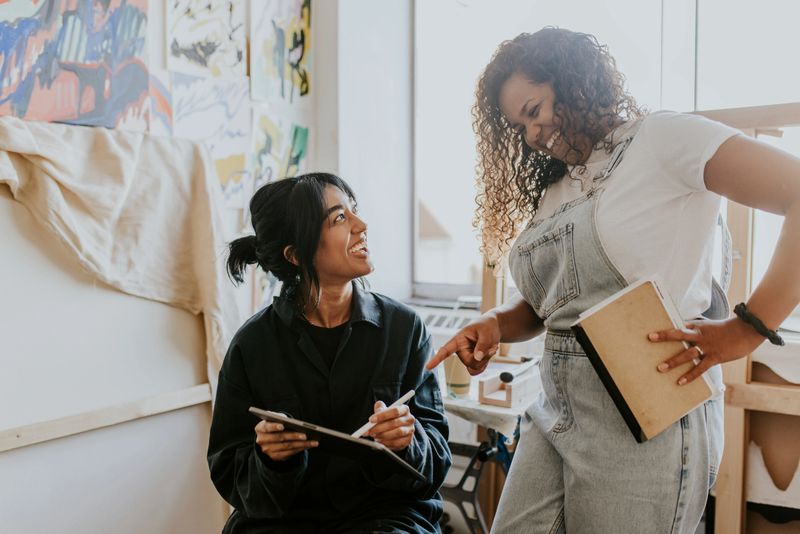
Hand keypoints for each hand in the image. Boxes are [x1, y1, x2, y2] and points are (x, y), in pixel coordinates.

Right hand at [254, 420, 317, 460]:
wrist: (270, 438)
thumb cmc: (275, 424)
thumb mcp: (274, 419)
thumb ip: (279, 417)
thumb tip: (289, 421)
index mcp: (260, 428)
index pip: (266, 427)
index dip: (274, 426)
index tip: (282, 425)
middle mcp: (262, 440)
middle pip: (279, 438)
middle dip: (293, 436)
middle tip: (305, 434)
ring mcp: (268, 450)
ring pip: (287, 447)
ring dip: (301, 444)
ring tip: (313, 441)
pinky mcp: (275, 457)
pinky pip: (290, 453)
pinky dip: (301, 448)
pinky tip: (310, 445)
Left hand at [365, 401, 415, 450]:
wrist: (396, 428)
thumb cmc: (389, 418)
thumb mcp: (384, 410)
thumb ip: (380, 408)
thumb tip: (377, 410)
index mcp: (404, 409)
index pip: (394, 411)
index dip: (382, 415)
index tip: (371, 420)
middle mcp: (410, 419)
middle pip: (394, 423)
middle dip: (380, 427)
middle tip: (369, 431)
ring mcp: (410, 430)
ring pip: (396, 433)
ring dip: (383, 435)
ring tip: (374, 435)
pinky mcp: (407, 441)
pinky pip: (396, 442)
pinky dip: (386, 442)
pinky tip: (379, 441)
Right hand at [425, 313, 500, 374]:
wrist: (493, 328)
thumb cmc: (487, 326)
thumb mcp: (486, 333)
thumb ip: (482, 345)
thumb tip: (477, 358)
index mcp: (458, 339)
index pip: (445, 350)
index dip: (436, 359)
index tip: (427, 367)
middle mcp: (460, 350)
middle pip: (469, 362)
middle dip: (483, 357)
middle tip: (492, 347)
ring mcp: (465, 357)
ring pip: (474, 368)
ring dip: (485, 361)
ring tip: (490, 348)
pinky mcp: (472, 361)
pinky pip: (477, 370)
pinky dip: (485, 364)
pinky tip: (488, 354)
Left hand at [649, 317, 764, 384]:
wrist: (747, 330)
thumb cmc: (728, 329)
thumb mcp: (710, 326)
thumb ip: (697, 328)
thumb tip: (684, 329)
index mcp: (698, 326)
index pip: (679, 326)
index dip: (666, 328)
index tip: (653, 330)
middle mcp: (700, 335)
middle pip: (679, 334)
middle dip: (664, 337)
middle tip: (650, 338)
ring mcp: (707, 347)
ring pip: (687, 353)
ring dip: (673, 361)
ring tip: (660, 368)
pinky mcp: (715, 357)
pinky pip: (700, 368)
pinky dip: (690, 375)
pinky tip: (680, 382)